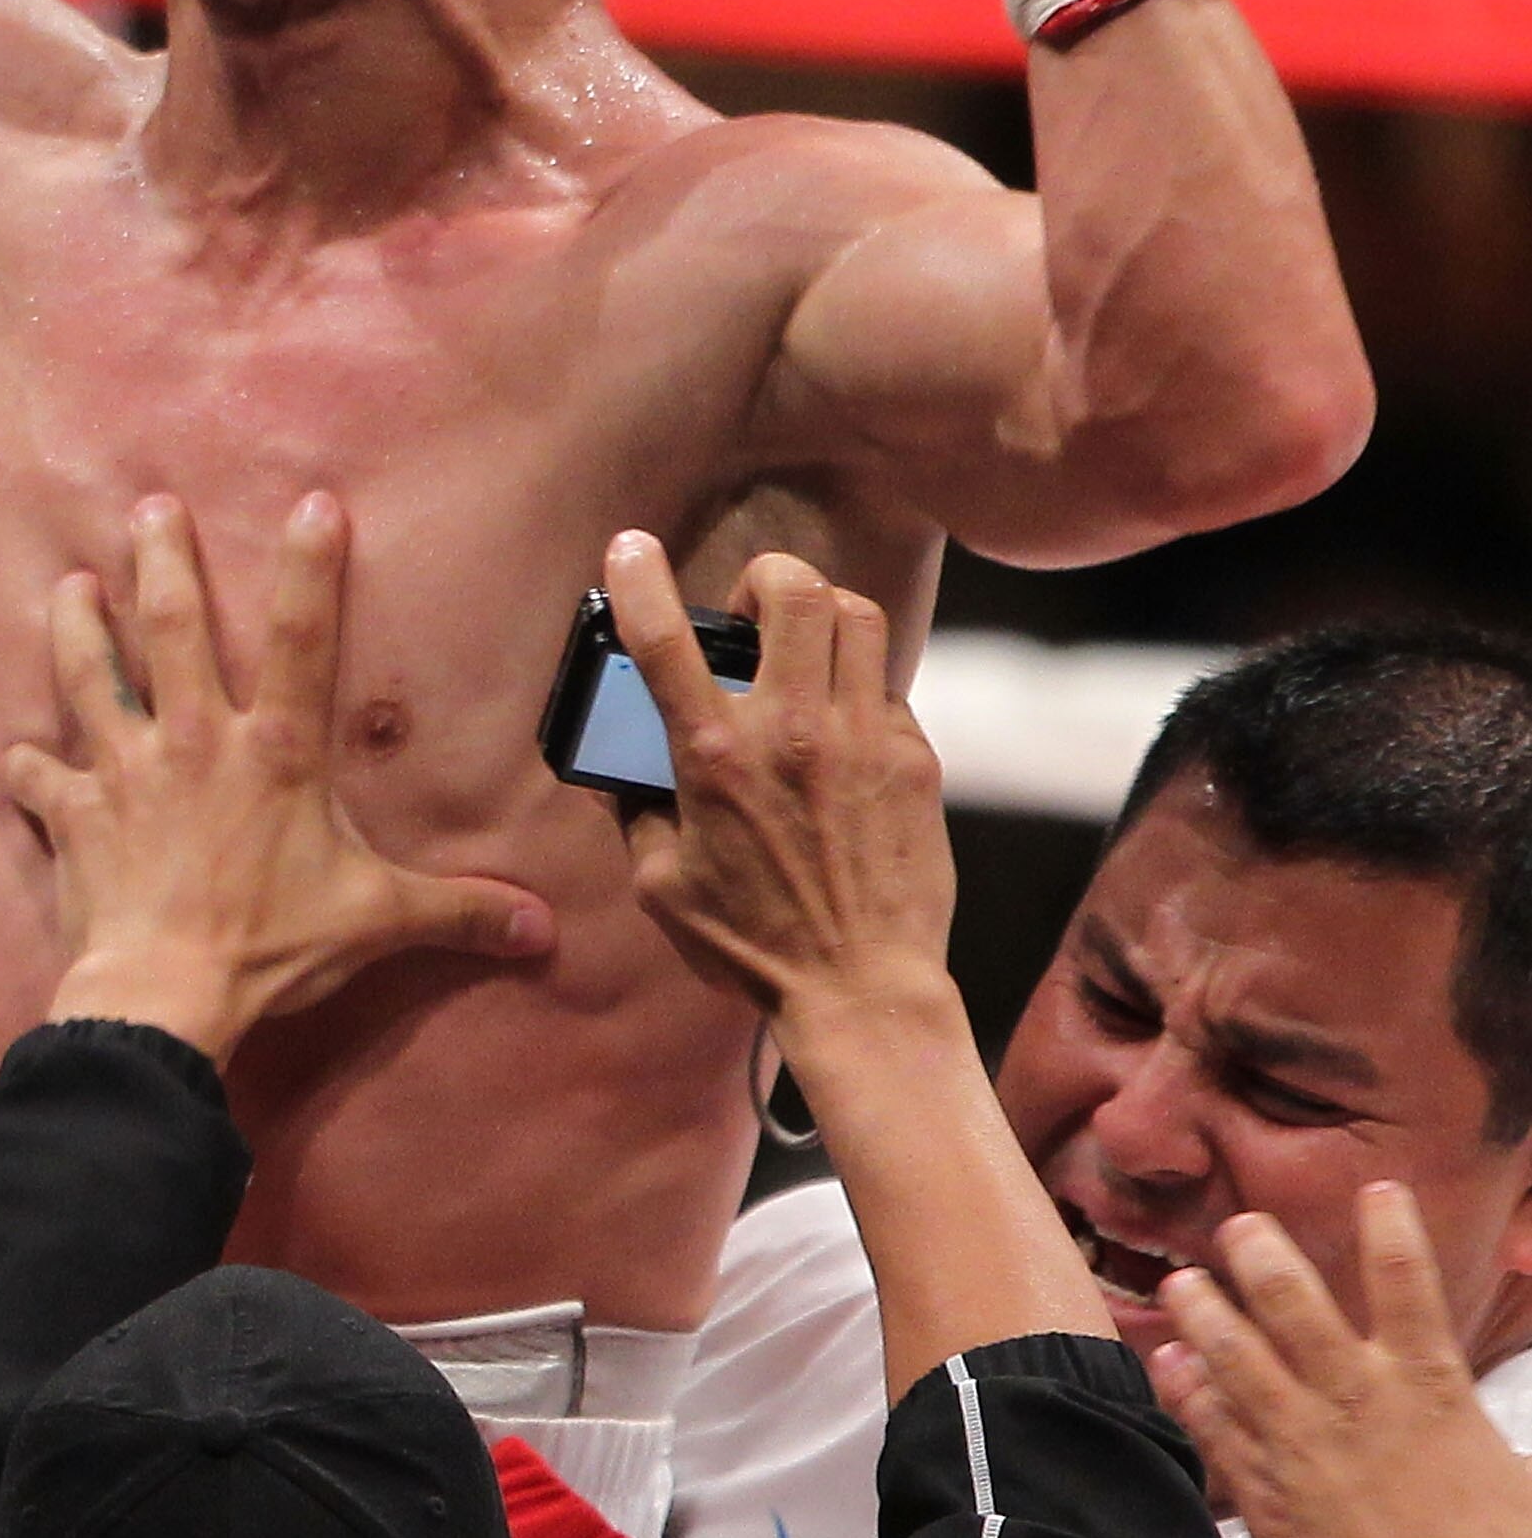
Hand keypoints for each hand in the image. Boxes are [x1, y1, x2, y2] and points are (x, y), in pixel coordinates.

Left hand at [15, 494, 552, 1064]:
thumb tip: (542, 927)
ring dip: (76, 627)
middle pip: (173, 626)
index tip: (314, 502)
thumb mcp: (376, 923)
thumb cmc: (271, 947)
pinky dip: (25, 765)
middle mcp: (193, 740)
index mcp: (274, 751)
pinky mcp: (73, 814)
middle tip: (150, 508)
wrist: (162, 996)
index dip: (312, 568)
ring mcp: (125, 771)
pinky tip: (15, 753)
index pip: (305, 639)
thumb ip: (458, 912)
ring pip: (90, 675)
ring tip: (69, 585)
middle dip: (162, 560)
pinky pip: (37, 778)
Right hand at [606, 539, 954, 1035]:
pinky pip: (886, 684)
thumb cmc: (754, 948)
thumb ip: (638, 810)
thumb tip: (624, 767)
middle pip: (793, 588)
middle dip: (765, 577)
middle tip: (750, 614)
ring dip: (821, 613)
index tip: (631, 548)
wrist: (864, 989)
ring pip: (855, 614)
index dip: (640, 578)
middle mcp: (792, 731)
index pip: (665, 640)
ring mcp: (862, 738)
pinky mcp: (914, 759)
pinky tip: (841, 728)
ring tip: (802, 649)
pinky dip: (858, 685)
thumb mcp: (662, 882)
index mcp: (715, 757)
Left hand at [1153, 1185, 1531, 1537]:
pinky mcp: (1265, 1495)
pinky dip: (1186, 1390)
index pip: (1407, 1282)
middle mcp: (1356, 1400)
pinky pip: (1212, 1429)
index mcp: (1429, 1388)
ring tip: (1179, 1281)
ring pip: (1233, 1353)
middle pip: (1293, 1301)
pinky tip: (1168, 1363)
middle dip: (1261, 1253)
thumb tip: (1518, 1429)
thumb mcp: (1520, 1481)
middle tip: (1239, 1226)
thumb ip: (1490, 1431)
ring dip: (1203, 1310)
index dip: (1390, 1226)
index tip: (1377, 1186)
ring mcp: (1302, 1444)